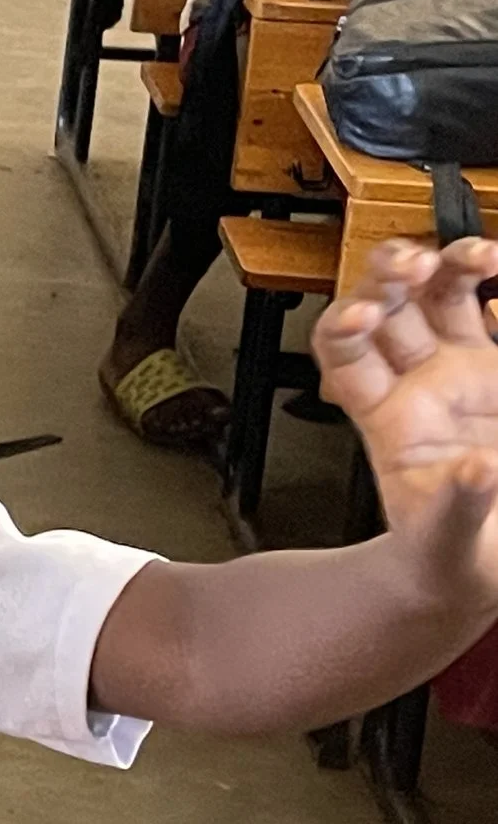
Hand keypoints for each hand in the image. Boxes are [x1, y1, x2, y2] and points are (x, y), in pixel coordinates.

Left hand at [319, 238, 497, 606]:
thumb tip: (472, 469)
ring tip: (479, 255)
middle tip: (418, 263)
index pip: (341, 353)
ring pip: (446, 295)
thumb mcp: (449, 544)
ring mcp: (467, 373)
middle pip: (389, 305)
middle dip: (394, 273)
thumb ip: (457, 508)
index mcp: (386, 418)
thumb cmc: (451, 560)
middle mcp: (420, 383)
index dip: (346, 325)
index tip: (366, 314)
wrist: (489, 568)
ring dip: (456, 263)